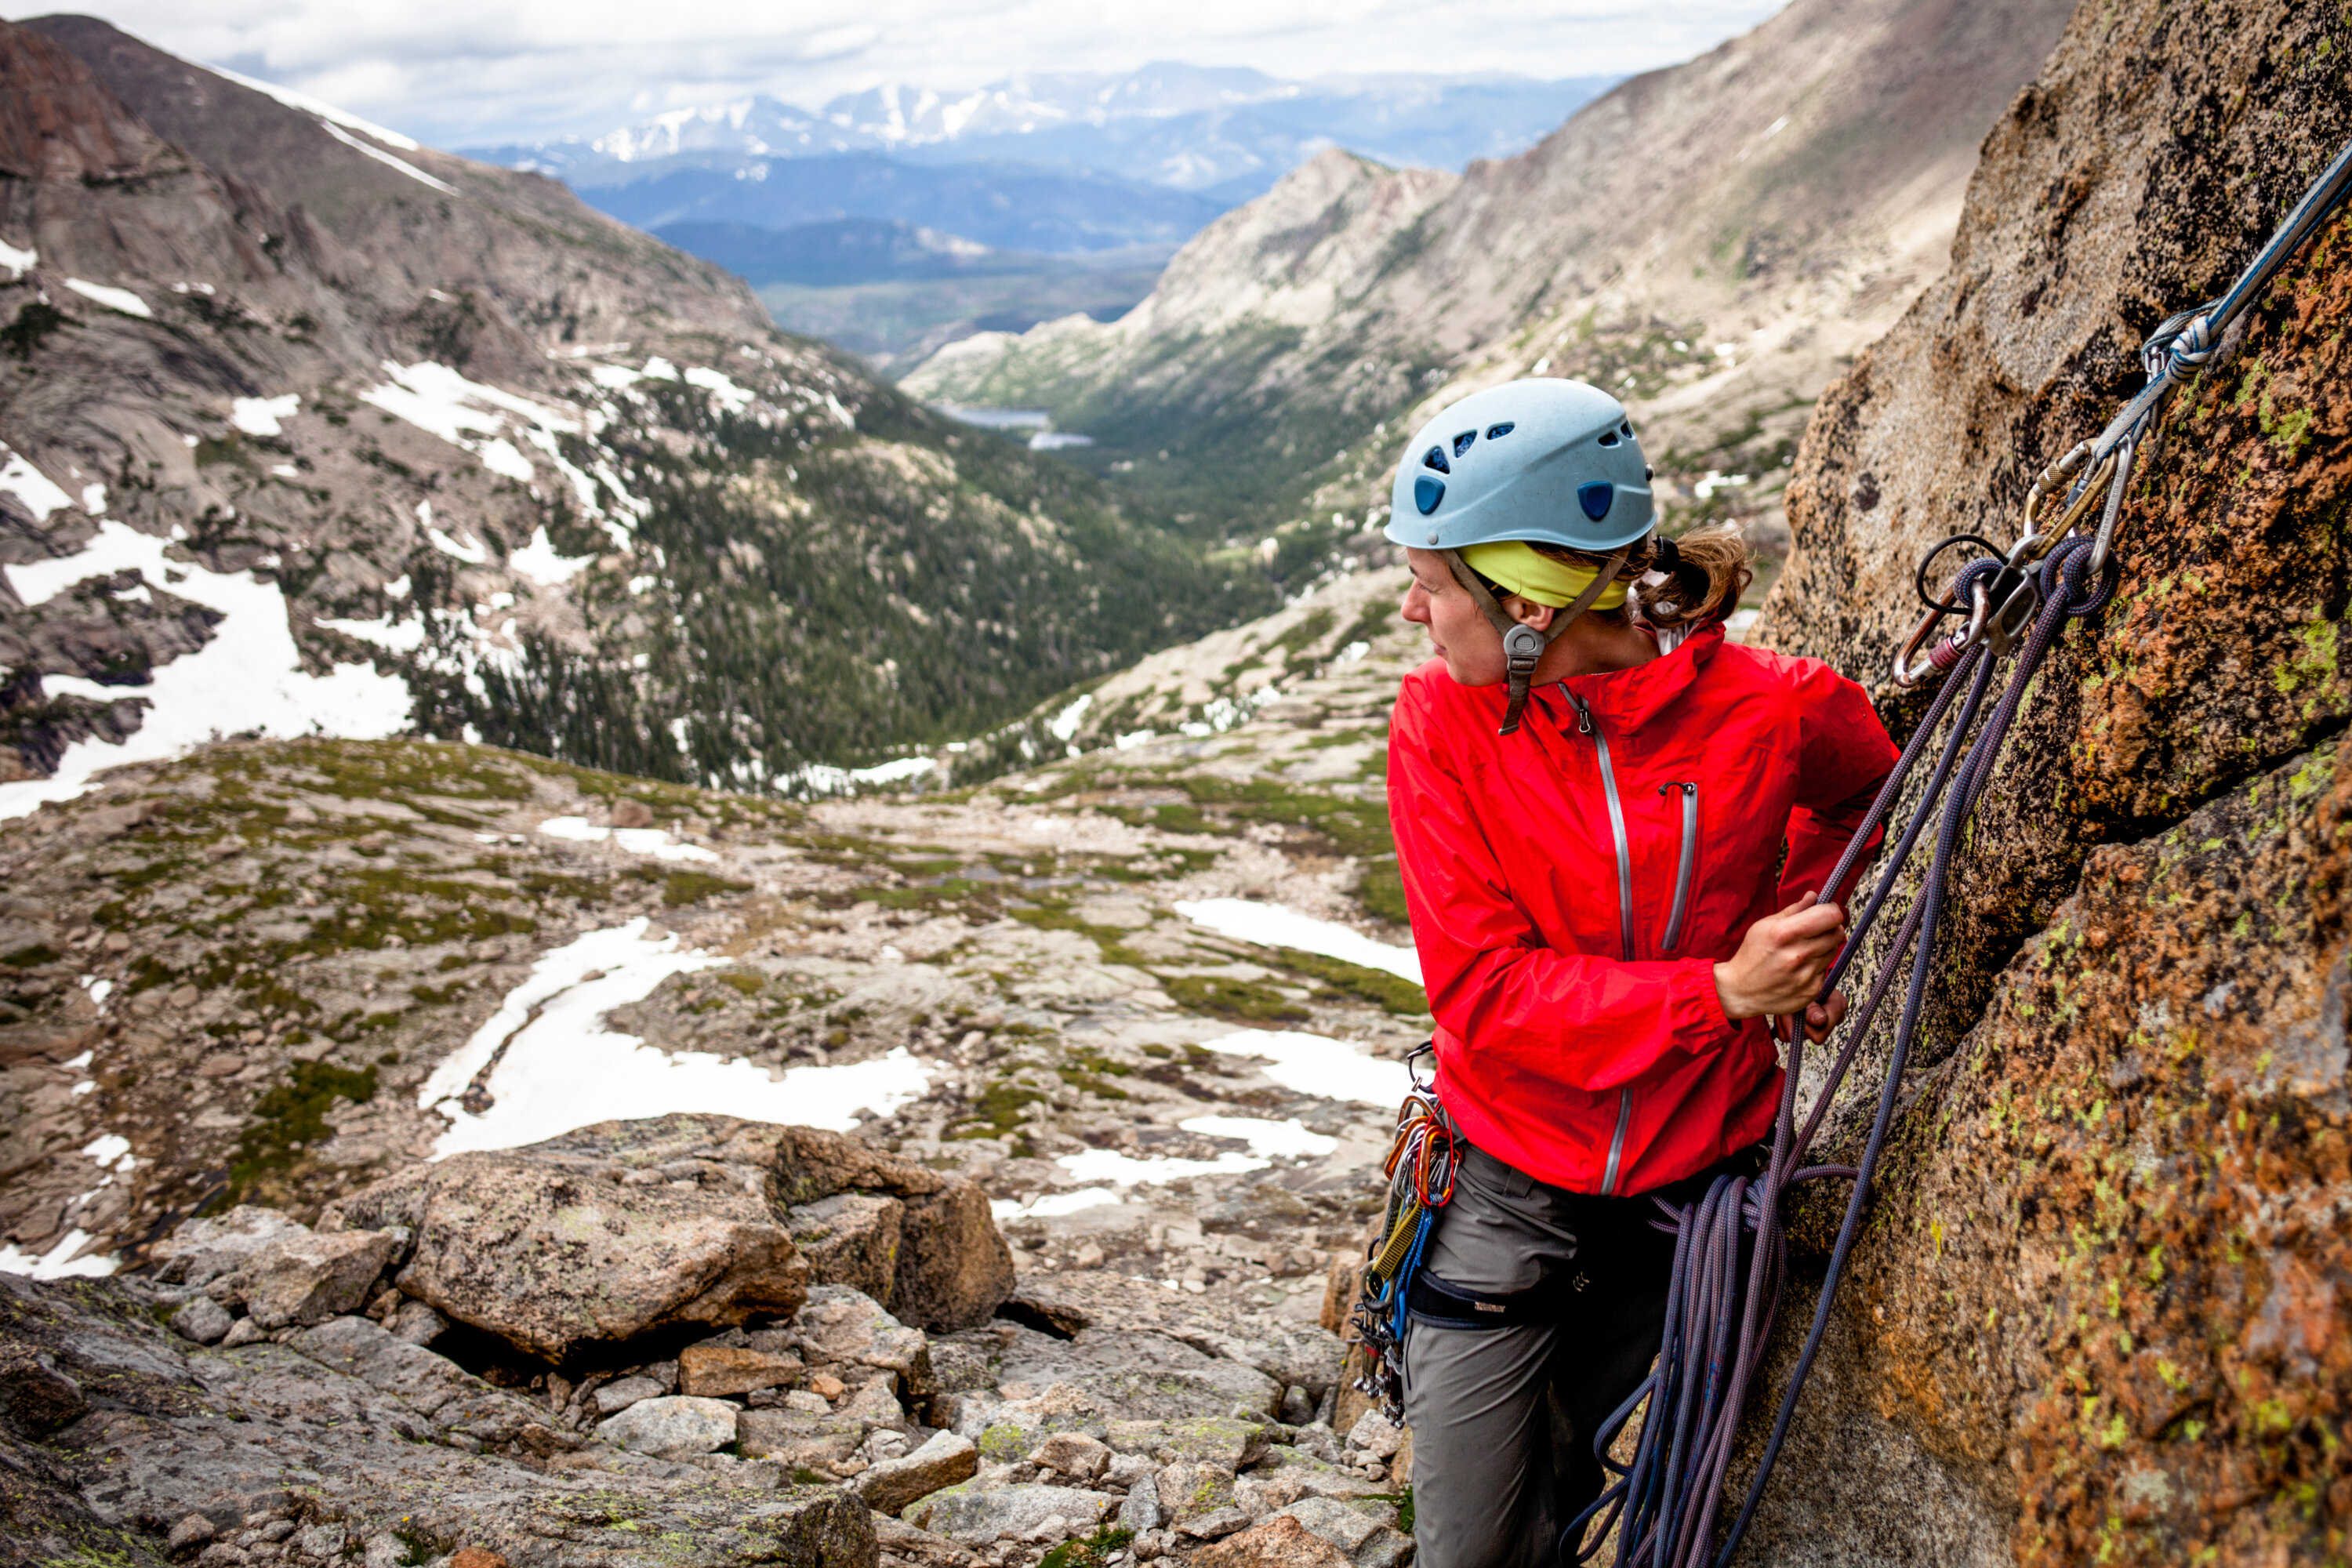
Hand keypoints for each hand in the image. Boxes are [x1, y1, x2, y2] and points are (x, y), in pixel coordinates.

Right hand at [1715, 893, 1848, 1030]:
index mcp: (1785, 933)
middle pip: (1837, 932)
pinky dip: (1817, 966)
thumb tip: (1813, 896)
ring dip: (1824, 947)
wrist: (1741, 992)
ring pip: (1833, 950)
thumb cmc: (1752, 956)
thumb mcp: (1764, 926)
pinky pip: (1825, 970)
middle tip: (1816, 930)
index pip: (1831, 915)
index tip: (1824, 912)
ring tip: (1804, 950)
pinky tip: (1800, 968)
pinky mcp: (1812, 990)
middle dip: (1829, 928)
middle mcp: (1798, 954)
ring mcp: (1806, 975)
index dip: (1830, 911)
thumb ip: (1793, 910)